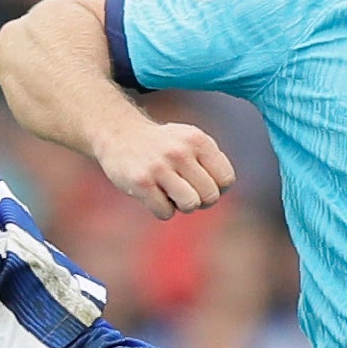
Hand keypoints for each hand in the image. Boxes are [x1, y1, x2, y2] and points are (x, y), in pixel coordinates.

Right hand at [93, 119, 236, 219]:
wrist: (120, 135)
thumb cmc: (162, 145)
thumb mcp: (190, 141)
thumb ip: (212, 161)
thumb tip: (222, 190)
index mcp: (197, 140)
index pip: (226, 179)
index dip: (217, 188)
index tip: (202, 183)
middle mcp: (180, 151)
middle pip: (210, 196)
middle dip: (201, 200)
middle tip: (186, 191)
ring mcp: (160, 167)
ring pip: (191, 205)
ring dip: (182, 206)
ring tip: (172, 194)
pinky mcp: (141, 182)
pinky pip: (165, 212)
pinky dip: (162, 210)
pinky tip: (154, 195)